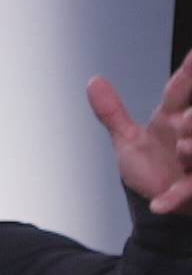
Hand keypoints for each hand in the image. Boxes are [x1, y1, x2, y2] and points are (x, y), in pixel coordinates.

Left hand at [89, 49, 191, 213]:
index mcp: (174, 117)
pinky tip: (159, 204)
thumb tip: (93, 81)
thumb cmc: (151, 168)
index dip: (189, 70)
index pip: (181, 88)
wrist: (155, 202)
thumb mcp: (128, 140)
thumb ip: (112, 112)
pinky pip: (188, 191)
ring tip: (181, 150)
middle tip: (181, 122)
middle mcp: (189, 136)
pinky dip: (175, 197)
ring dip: (190, 150)